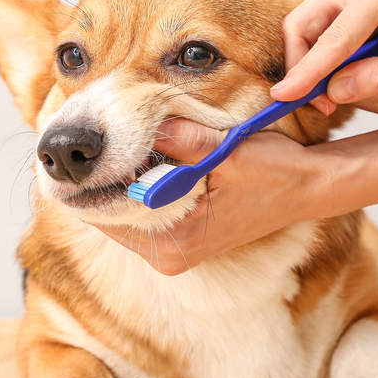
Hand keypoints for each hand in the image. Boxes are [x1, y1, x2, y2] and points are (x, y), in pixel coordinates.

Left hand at [95, 119, 333, 274]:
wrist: (308, 189)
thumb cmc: (274, 172)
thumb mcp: (227, 150)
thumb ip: (182, 138)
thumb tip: (138, 121)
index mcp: (176, 241)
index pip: (107, 214)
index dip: (87, 181)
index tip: (70, 153)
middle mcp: (170, 255)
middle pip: (108, 217)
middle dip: (96, 180)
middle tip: (79, 143)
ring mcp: (174, 252)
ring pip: (121, 216)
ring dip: (113, 183)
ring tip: (102, 148)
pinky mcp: (180, 242)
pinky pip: (139, 216)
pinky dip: (131, 189)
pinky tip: (128, 162)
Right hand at [271, 0, 377, 114]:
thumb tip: (333, 91)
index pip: (333, 36)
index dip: (306, 71)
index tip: (283, 96)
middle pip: (301, 29)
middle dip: (311, 72)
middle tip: (330, 105)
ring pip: (309, 42)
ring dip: (335, 76)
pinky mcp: (339, 11)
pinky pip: (320, 46)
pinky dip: (339, 71)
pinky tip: (376, 78)